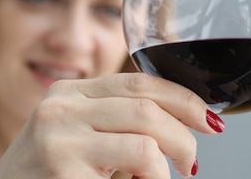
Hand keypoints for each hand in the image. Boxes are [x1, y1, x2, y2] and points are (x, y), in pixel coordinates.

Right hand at [0, 73, 223, 178]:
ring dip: (167, 164)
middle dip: (184, 134)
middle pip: (146, 108)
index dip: (181, 98)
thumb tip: (179, 121)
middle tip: (190, 160)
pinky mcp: (64, 170)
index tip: (207, 117)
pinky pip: (134, 168)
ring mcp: (60, 139)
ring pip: (145, 140)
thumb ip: (113, 120)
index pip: (138, 81)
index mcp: (67, 93)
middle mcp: (61, 109)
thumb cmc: (43, 175)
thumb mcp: (73, 134)